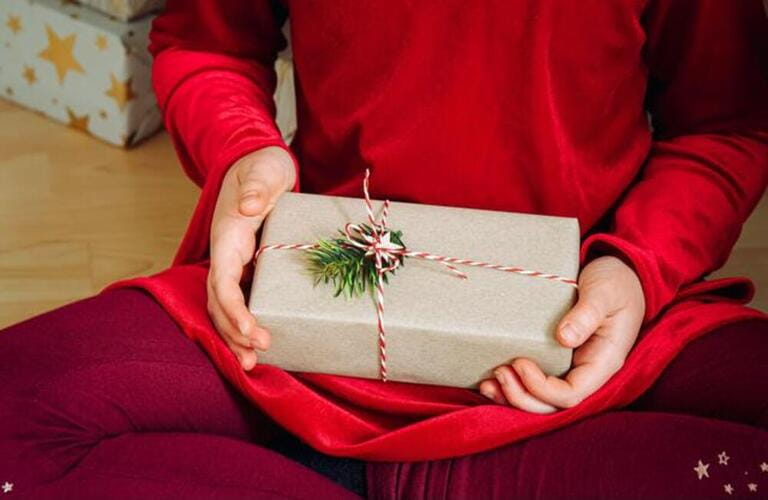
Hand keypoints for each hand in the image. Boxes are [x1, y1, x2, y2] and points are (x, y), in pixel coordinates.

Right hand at [208, 146, 294, 370]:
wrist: (258, 163)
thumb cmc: (262, 166)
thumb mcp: (265, 170)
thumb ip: (257, 186)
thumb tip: (249, 206)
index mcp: (229, 234)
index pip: (223, 278)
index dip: (234, 308)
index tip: (251, 331)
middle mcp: (227, 253)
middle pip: (219, 301)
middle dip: (232, 333)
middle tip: (254, 359)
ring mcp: (235, 262)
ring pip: (225, 306)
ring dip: (234, 336)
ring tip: (251, 364)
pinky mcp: (248, 266)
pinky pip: (241, 299)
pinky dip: (244, 323)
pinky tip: (259, 343)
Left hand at [479, 256, 644, 411]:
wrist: (619, 273)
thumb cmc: (615, 282)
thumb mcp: (605, 293)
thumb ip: (587, 314)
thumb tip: (564, 338)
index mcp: (603, 362)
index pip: (572, 394)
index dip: (542, 387)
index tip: (520, 362)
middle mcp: (585, 372)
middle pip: (553, 405)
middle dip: (522, 396)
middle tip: (499, 371)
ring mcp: (570, 368)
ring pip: (541, 399)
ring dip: (512, 396)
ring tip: (488, 382)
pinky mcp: (555, 359)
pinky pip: (534, 382)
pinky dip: (511, 385)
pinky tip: (488, 380)